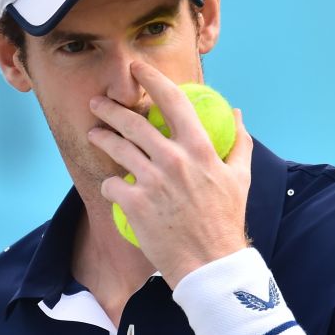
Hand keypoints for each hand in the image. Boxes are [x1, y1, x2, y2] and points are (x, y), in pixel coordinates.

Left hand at [87, 61, 253, 287]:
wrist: (210, 265)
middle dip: (110, 108)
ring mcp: (152, 181)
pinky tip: (110, 185)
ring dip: (101, 138)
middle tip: (98, 103)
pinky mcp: (134, 204)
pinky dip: (108, 184)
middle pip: (133, 122)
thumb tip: (238, 113)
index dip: (151, 79)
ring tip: (94, 134)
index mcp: (199, 149)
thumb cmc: (226, 220)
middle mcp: (173, 160)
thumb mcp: (240, 178)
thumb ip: (238, 142)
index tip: (136, 69)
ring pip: (116, 148)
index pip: (172, 101)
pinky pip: (110, 184)